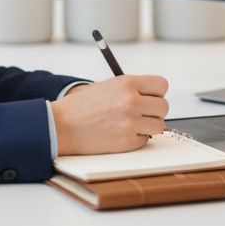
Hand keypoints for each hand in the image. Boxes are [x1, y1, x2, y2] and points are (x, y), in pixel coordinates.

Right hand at [51, 75, 168, 155]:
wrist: (61, 126)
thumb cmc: (82, 106)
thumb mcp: (107, 87)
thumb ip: (132, 90)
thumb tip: (155, 101)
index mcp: (127, 83)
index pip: (161, 85)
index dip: (157, 93)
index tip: (150, 98)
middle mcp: (131, 101)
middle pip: (163, 106)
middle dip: (154, 111)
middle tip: (141, 114)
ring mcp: (131, 123)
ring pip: (159, 125)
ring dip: (148, 126)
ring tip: (130, 125)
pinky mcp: (127, 142)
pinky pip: (145, 140)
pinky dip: (136, 139)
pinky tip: (119, 134)